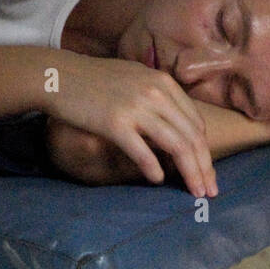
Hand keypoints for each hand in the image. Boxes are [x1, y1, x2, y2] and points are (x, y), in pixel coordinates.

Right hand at [44, 53, 217, 196]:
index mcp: (164, 83)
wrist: (58, 75)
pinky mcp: (115, 123)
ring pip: (177, 146)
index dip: (205, 151)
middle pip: (192, 137)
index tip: (207, 172)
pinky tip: (158, 180)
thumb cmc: (96, 81)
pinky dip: (154, 169)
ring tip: (195, 193)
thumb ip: (160, 99)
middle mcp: (155, 93)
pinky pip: (143, 151)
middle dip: (205, 168)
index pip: (196, 123)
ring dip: (190, 173)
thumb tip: (178, 129)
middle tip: (211, 191)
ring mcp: (136, 107)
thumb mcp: (136, 79)